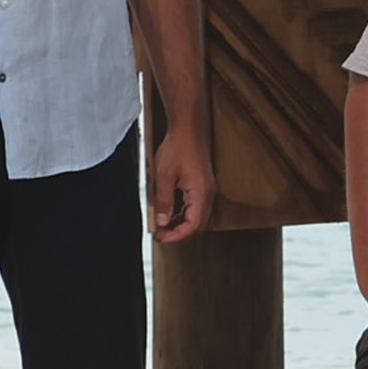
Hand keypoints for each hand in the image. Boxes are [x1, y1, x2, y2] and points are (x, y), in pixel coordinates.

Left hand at [148, 122, 214, 242]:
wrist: (189, 131)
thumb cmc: (179, 148)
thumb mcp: (164, 176)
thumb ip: (164, 201)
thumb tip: (162, 221)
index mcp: (201, 193)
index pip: (192, 225)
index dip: (176, 236)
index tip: (161, 238)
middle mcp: (207, 194)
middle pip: (197, 225)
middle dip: (178, 234)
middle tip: (160, 235)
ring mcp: (207, 190)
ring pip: (197, 218)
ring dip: (181, 225)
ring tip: (162, 226)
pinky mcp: (203, 186)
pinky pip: (196, 208)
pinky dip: (183, 215)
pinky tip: (171, 214)